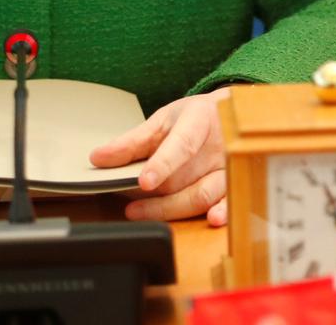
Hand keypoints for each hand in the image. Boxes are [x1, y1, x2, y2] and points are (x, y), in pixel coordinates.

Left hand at [89, 88, 230, 226]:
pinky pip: (230, 202)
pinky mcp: (237, 183)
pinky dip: (222, 212)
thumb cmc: (195, 118)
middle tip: (125, 200)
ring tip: (138, 211)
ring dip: (170, 209)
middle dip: (154, 194)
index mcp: (200, 120)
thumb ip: (132, 141)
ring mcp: (232, 166)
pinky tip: (211, 220)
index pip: (182, 144)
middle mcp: (220, 144)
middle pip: (185, 177)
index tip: (144, 181)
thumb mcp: (164, 120)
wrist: (236, 115)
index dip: (163, 163)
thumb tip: (98, 158)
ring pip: (203, 195)